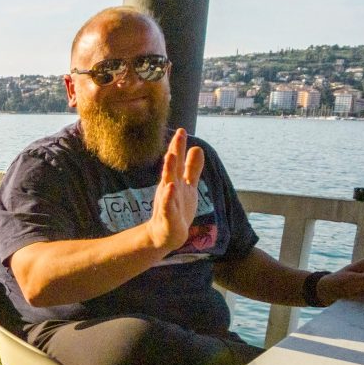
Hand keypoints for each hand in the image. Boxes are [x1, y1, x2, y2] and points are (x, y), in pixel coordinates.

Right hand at [145, 128, 205, 251]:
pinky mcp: (167, 217)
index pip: (177, 161)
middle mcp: (169, 188)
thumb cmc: (176, 209)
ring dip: (169, 170)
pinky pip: (167, 206)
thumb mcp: (188, 186)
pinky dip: (168, 196)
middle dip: (175, 151)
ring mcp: (167, 201)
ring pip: (168, 183)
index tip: (183, 130)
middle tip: (179, 134)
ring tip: (171, 155)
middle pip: (172, 167)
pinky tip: (170, 187)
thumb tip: (197, 148)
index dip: (179, 146)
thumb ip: (192, 168)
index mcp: (175, 180)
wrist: (165, 235)